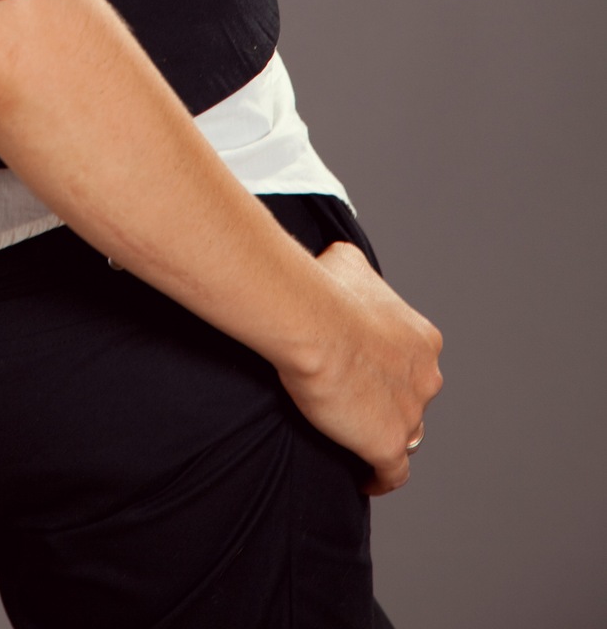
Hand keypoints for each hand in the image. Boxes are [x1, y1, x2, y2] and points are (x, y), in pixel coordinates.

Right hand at [278, 241, 442, 495]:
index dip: (391, 367)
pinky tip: (365, 477)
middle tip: (356, 398)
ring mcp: (411, 415)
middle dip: (392, 400)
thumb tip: (344, 266)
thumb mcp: (348, 262)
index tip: (367, 368)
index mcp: (423, 340)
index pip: (415, 362)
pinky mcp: (388, 445)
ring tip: (358, 436)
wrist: (313, 321)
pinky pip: (392, 473)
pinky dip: (380, 477)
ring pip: (408, 435)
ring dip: (387, 435)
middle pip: (414, 399)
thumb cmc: (326, 290)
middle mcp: (426, 378)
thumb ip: (358, 272)